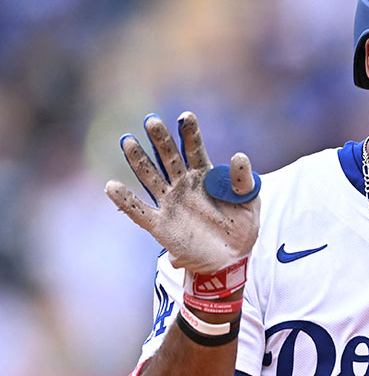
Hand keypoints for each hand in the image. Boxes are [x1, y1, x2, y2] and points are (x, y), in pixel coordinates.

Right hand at [105, 112, 259, 274]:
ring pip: (150, 177)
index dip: (190, 133)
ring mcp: (170, 203)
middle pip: (169, 157)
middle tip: (152, 121)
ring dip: (138, 160)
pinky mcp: (160, 225)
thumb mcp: (249, 201)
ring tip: (128, 141)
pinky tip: (112, 186)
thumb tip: (239, 156)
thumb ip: (243, 180)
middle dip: (160, 139)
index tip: (185, 116)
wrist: (231, 259)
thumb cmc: (241, 226)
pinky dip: (125, 200)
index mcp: (205, 175)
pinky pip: (139, 211)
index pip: (195, 149)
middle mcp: (183, 185)